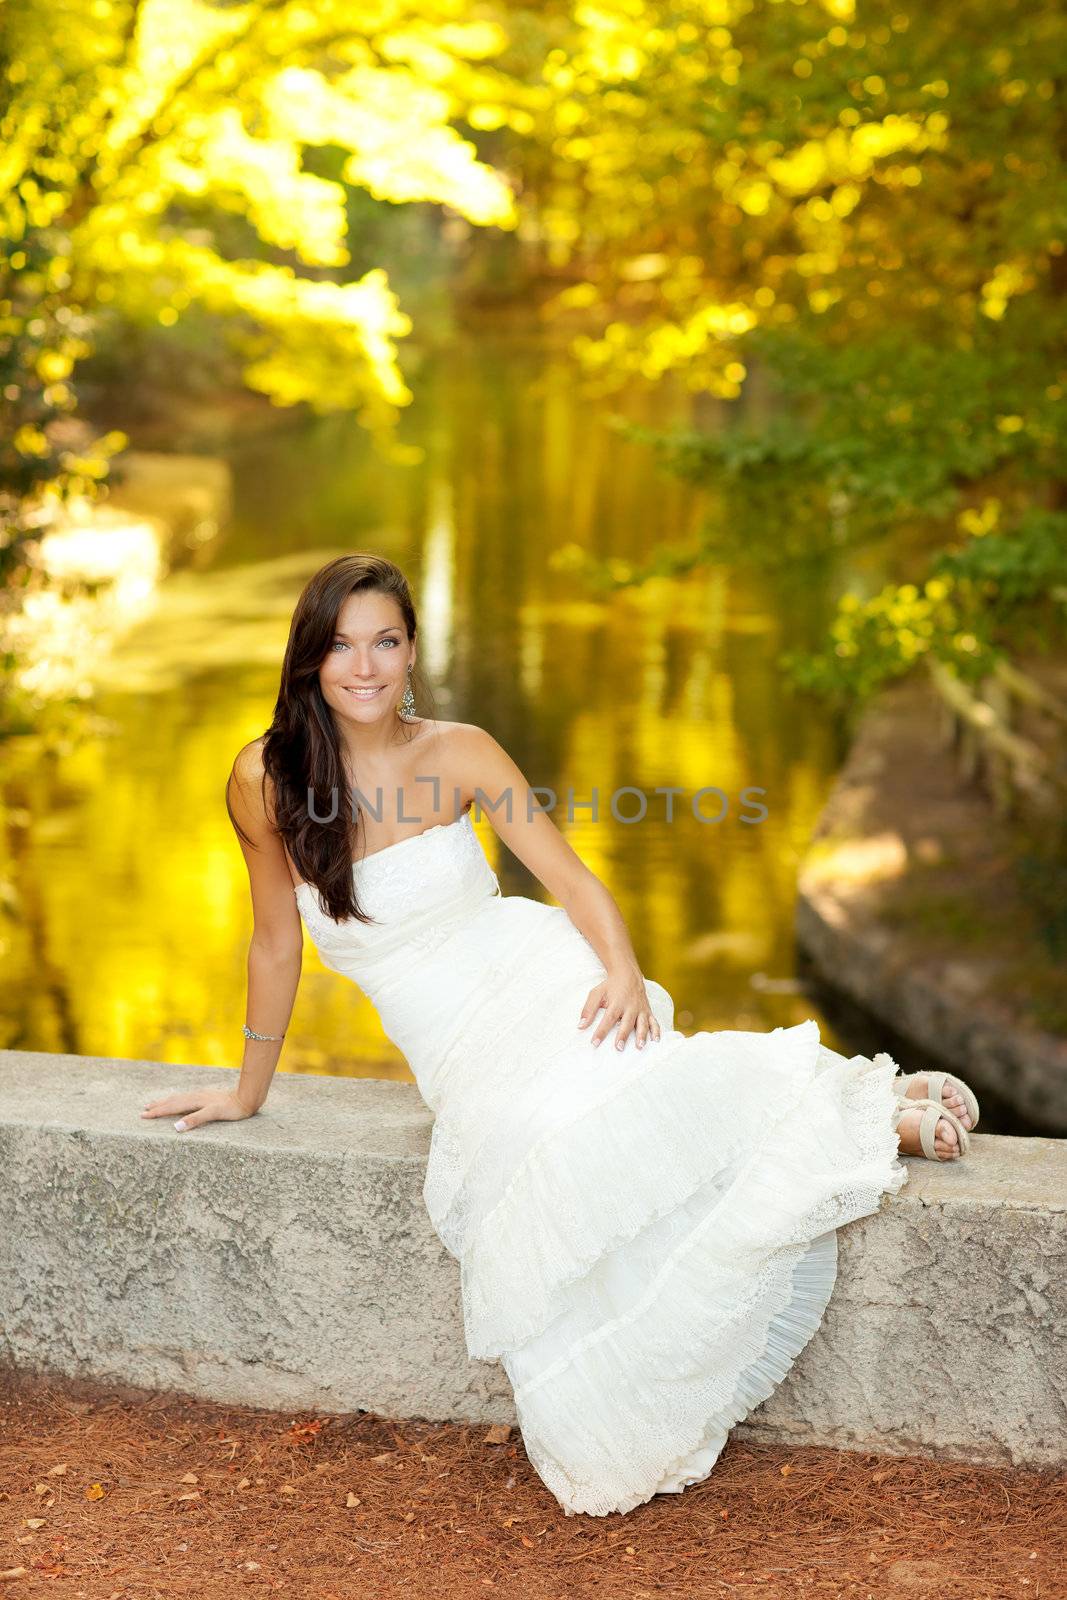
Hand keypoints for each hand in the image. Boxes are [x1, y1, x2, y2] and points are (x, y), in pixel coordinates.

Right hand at [140, 1088, 257, 1132]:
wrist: (247, 1098)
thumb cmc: (232, 1108)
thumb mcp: (214, 1114)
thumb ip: (195, 1120)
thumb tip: (176, 1127)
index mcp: (194, 1101)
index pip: (171, 1107)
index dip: (157, 1112)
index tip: (143, 1115)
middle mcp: (195, 1097)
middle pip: (172, 1101)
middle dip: (158, 1106)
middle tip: (144, 1110)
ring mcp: (201, 1096)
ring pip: (178, 1098)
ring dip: (166, 1102)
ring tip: (155, 1104)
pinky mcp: (206, 1097)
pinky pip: (185, 1098)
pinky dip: (176, 1100)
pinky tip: (178, 1101)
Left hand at [578, 970, 661, 1051]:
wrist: (628, 974)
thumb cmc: (610, 986)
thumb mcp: (596, 994)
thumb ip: (588, 1009)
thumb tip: (580, 1026)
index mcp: (617, 1002)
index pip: (608, 1019)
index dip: (601, 1031)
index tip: (594, 1043)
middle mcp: (630, 1006)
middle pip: (626, 1023)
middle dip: (623, 1036)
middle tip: (618, 1048)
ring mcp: (641, 1009)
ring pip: (642, 1023)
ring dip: (642, 1036)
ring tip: (639, 1047)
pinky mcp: (648, 1011)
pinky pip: (654, 1021)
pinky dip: (656, 1031)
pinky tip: (656, 1040)